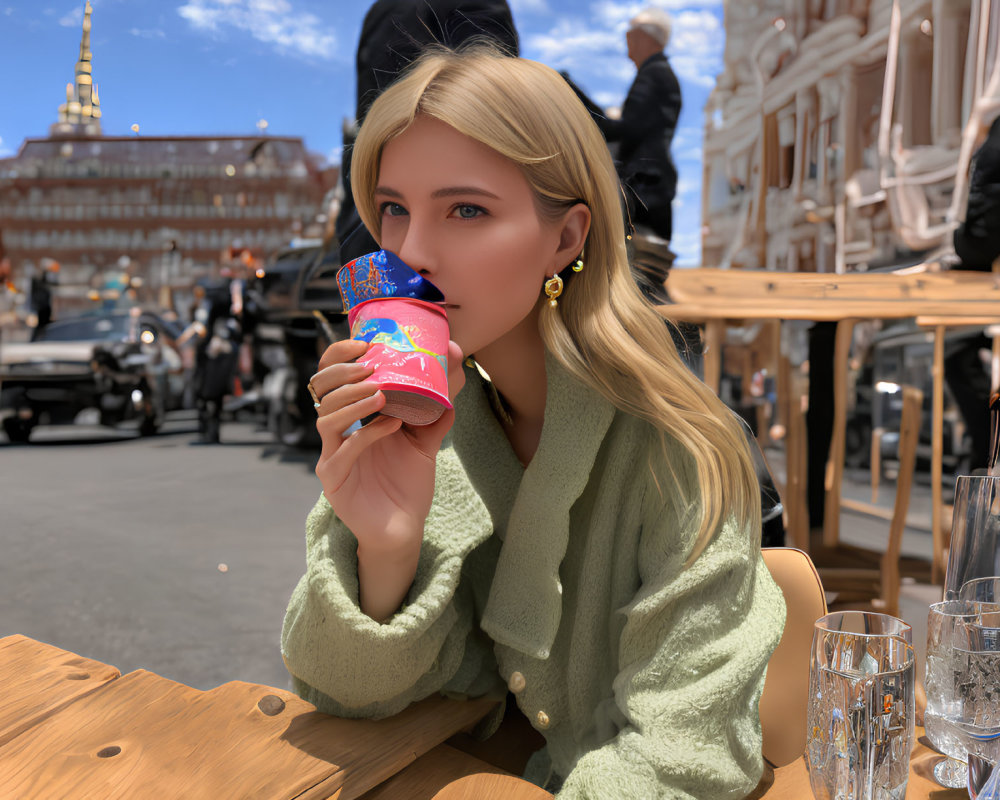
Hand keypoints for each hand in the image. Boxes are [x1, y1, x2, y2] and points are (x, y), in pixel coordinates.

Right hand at [311, 337, 465, 557]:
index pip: (332, 376)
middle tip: (371, 367)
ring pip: (326, 417)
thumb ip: (437, 406)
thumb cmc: (407, 482)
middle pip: (321, 390)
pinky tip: (391, 425)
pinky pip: (343, 450)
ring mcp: (331, 455)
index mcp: (351, 416)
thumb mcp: (426, 439)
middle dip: (344, 374)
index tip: (365, 343)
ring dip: (354, 401)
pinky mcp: (334, 479)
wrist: (404, 527)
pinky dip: (367, 434)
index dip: (340, 356)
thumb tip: (454, 365)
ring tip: (381, 393)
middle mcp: (336, 433)